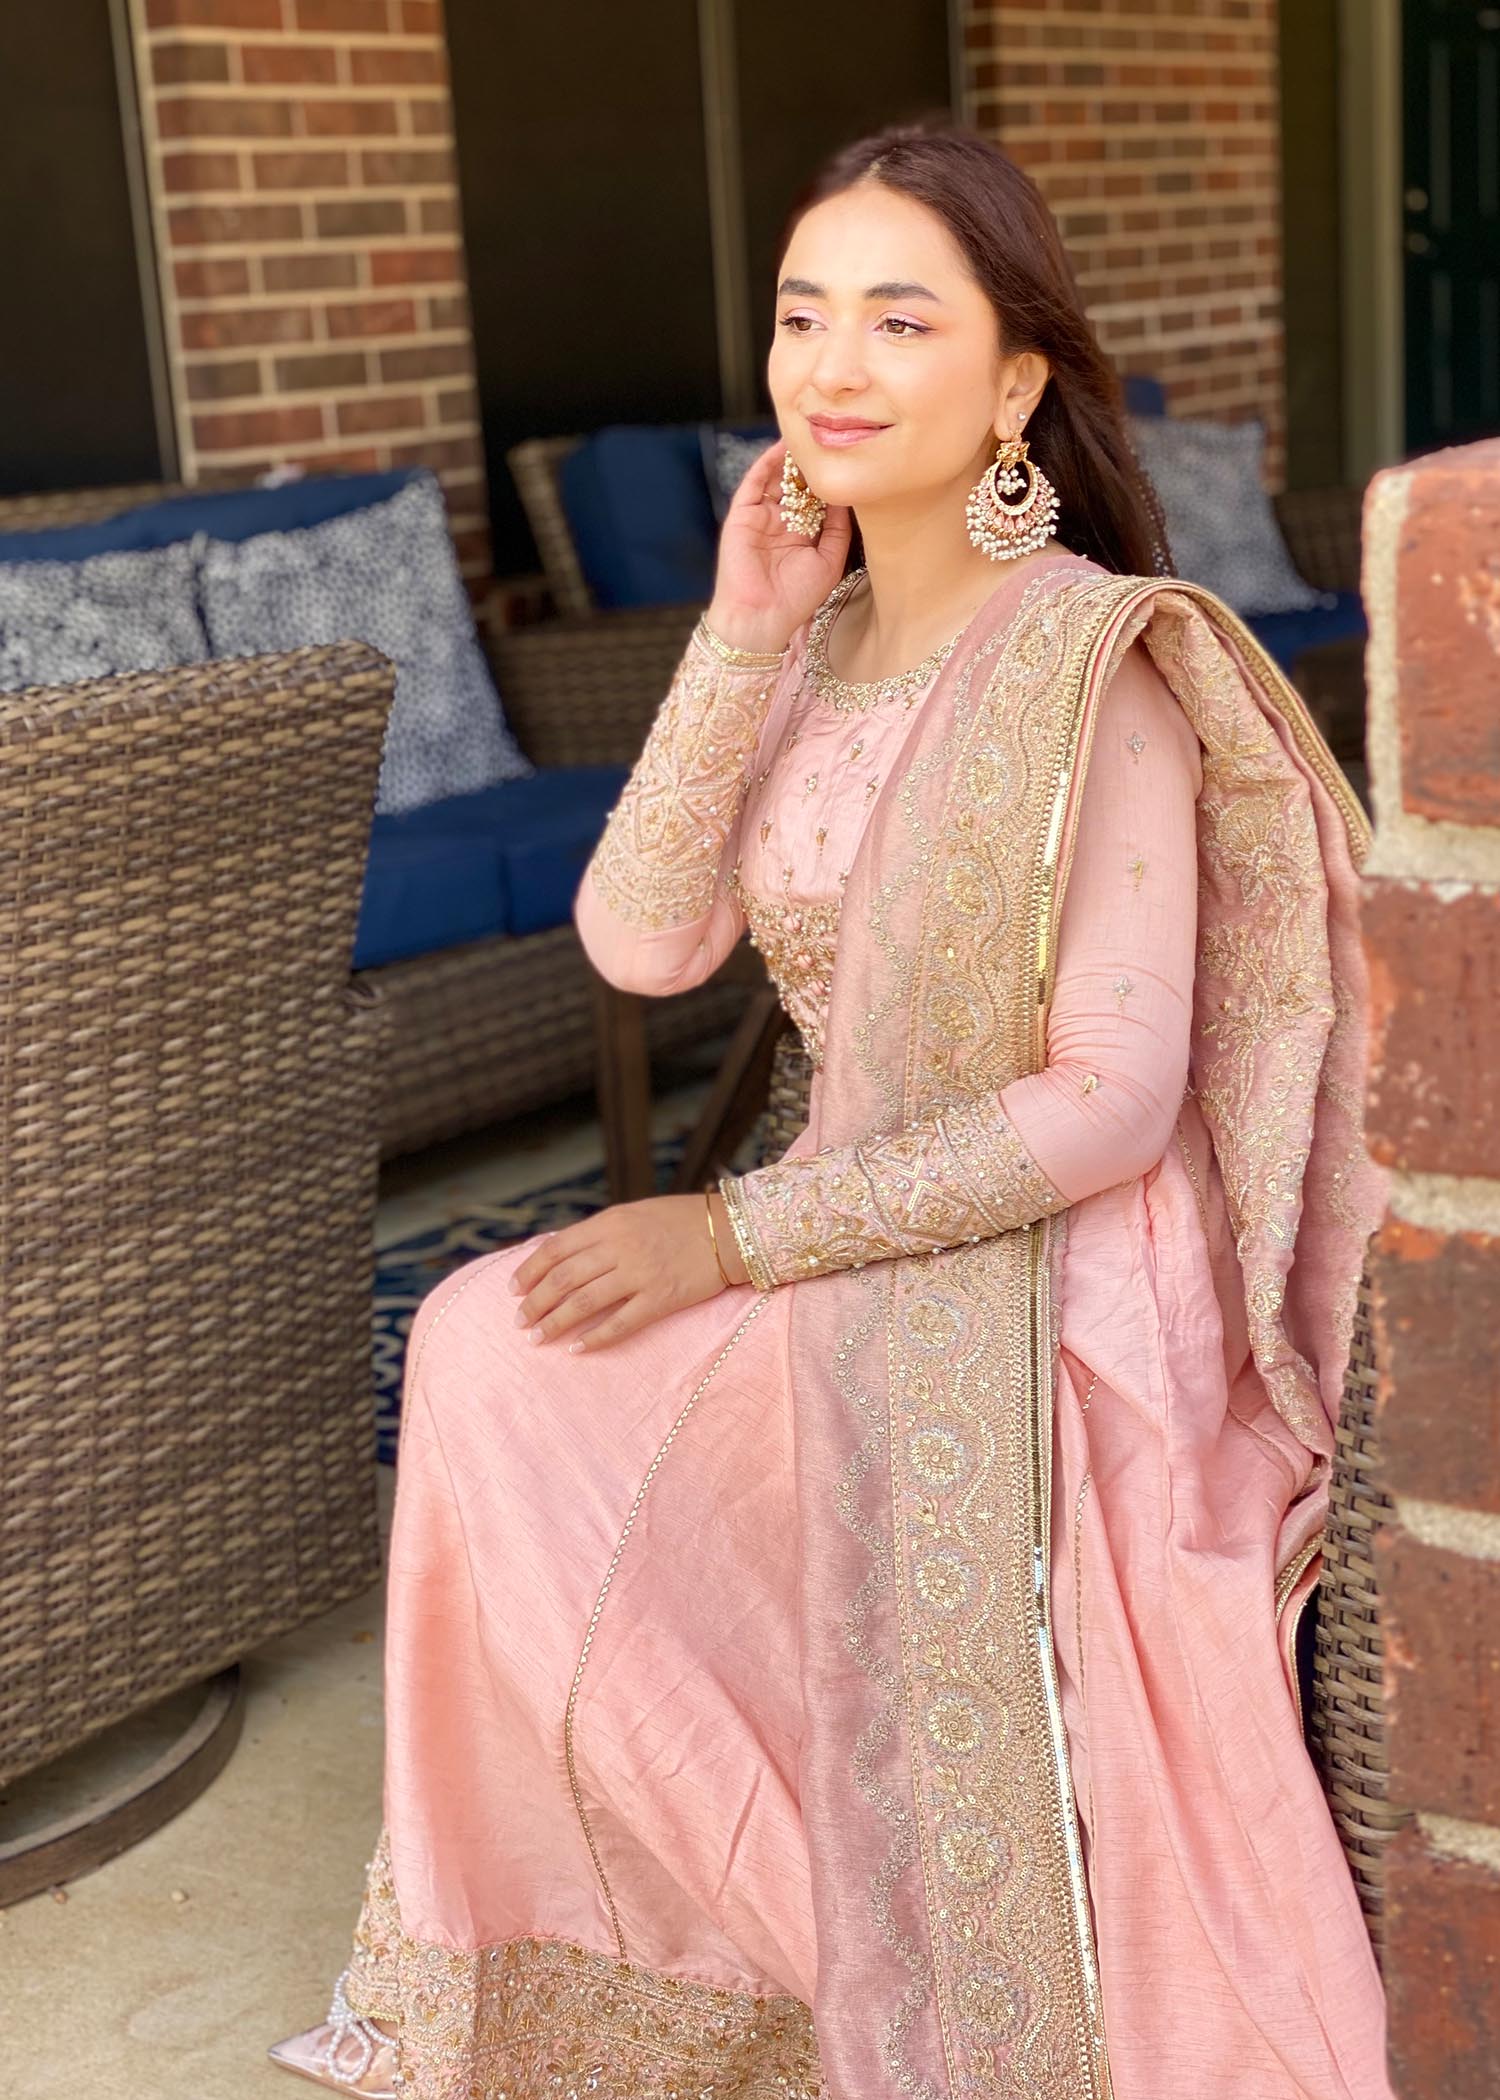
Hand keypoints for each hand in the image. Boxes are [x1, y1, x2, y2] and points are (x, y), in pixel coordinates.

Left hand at [507, 1192, 748, 1352]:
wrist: (732, 1230)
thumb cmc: (682, 1220)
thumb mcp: (634, 1213)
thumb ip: (600, 1233)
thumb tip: (563, 1256)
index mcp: (610, 1222)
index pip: (555, 1248)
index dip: (529, 1271)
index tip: (514, 1290)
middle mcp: (620, 1247)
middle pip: (563, 1279)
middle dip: (535, 1303)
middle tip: (520, 1321)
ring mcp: (641, 1274)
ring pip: (584, 1303)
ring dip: (554, 1323)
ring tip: (537, 1338)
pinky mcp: (662, 1298)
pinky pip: (620, 1323)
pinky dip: (594, 1338)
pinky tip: (576, 1349)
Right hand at [705, 439, 853, 656]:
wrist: (760, 617)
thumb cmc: (797, 598)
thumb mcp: (830, 560)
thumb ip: (839, 529)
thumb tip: (847, 496)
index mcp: (804, 534)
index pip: (819, 498)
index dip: (831, 480)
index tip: (850, 458)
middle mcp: (782, 522)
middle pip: (798, 483)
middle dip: (812, 463)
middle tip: (830, 439)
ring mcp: (761, 516)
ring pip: (777, 478)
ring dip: (791, 457)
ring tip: (809, 434)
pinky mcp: (742, 514)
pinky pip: (755, 481)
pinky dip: (767, 462)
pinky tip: (783, 447)